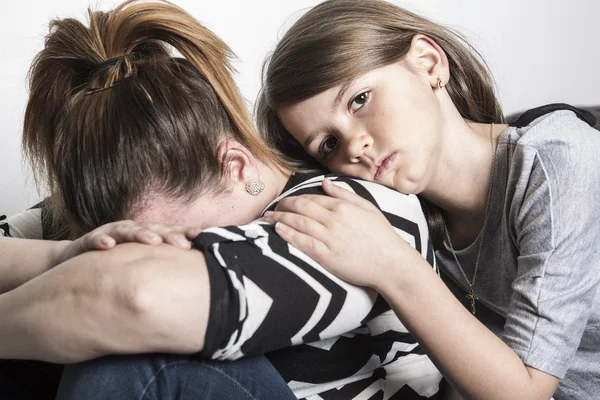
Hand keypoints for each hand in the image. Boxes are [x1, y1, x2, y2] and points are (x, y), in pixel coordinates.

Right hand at [53, 220, 199, 265]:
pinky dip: (101, 240)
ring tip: (153, 241)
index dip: (185, 233)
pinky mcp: (88, 241)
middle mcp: (131, 232)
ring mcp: (110, 234)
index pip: (169, 233)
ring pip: (127, 231)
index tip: (202, 237)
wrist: (75, 262)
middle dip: (170, 235)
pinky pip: (94, 239)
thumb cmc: (115, 265)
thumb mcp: (140, 266)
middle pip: (153, 230)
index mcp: (145, 236)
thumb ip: (162, 268)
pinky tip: (108, 246)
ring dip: (141, 234)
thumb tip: (191, 283)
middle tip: (184, 244)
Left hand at [262, 179, 420, 287]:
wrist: (391, 263)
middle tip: (270, 209)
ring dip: (279, 219)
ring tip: (266, 219)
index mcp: (342, 207)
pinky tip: (277, 230)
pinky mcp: (327, 255)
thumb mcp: (367, 208)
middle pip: (300, 208)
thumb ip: (344, 194)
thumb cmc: (382, 236)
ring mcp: (329, 237)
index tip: (283, 202)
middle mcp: (333, 219)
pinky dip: (288, 234)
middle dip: (282, 207)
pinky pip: (303, 242)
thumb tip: (324, 183)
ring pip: (298, 223)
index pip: (310, 198)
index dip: (293, 199)